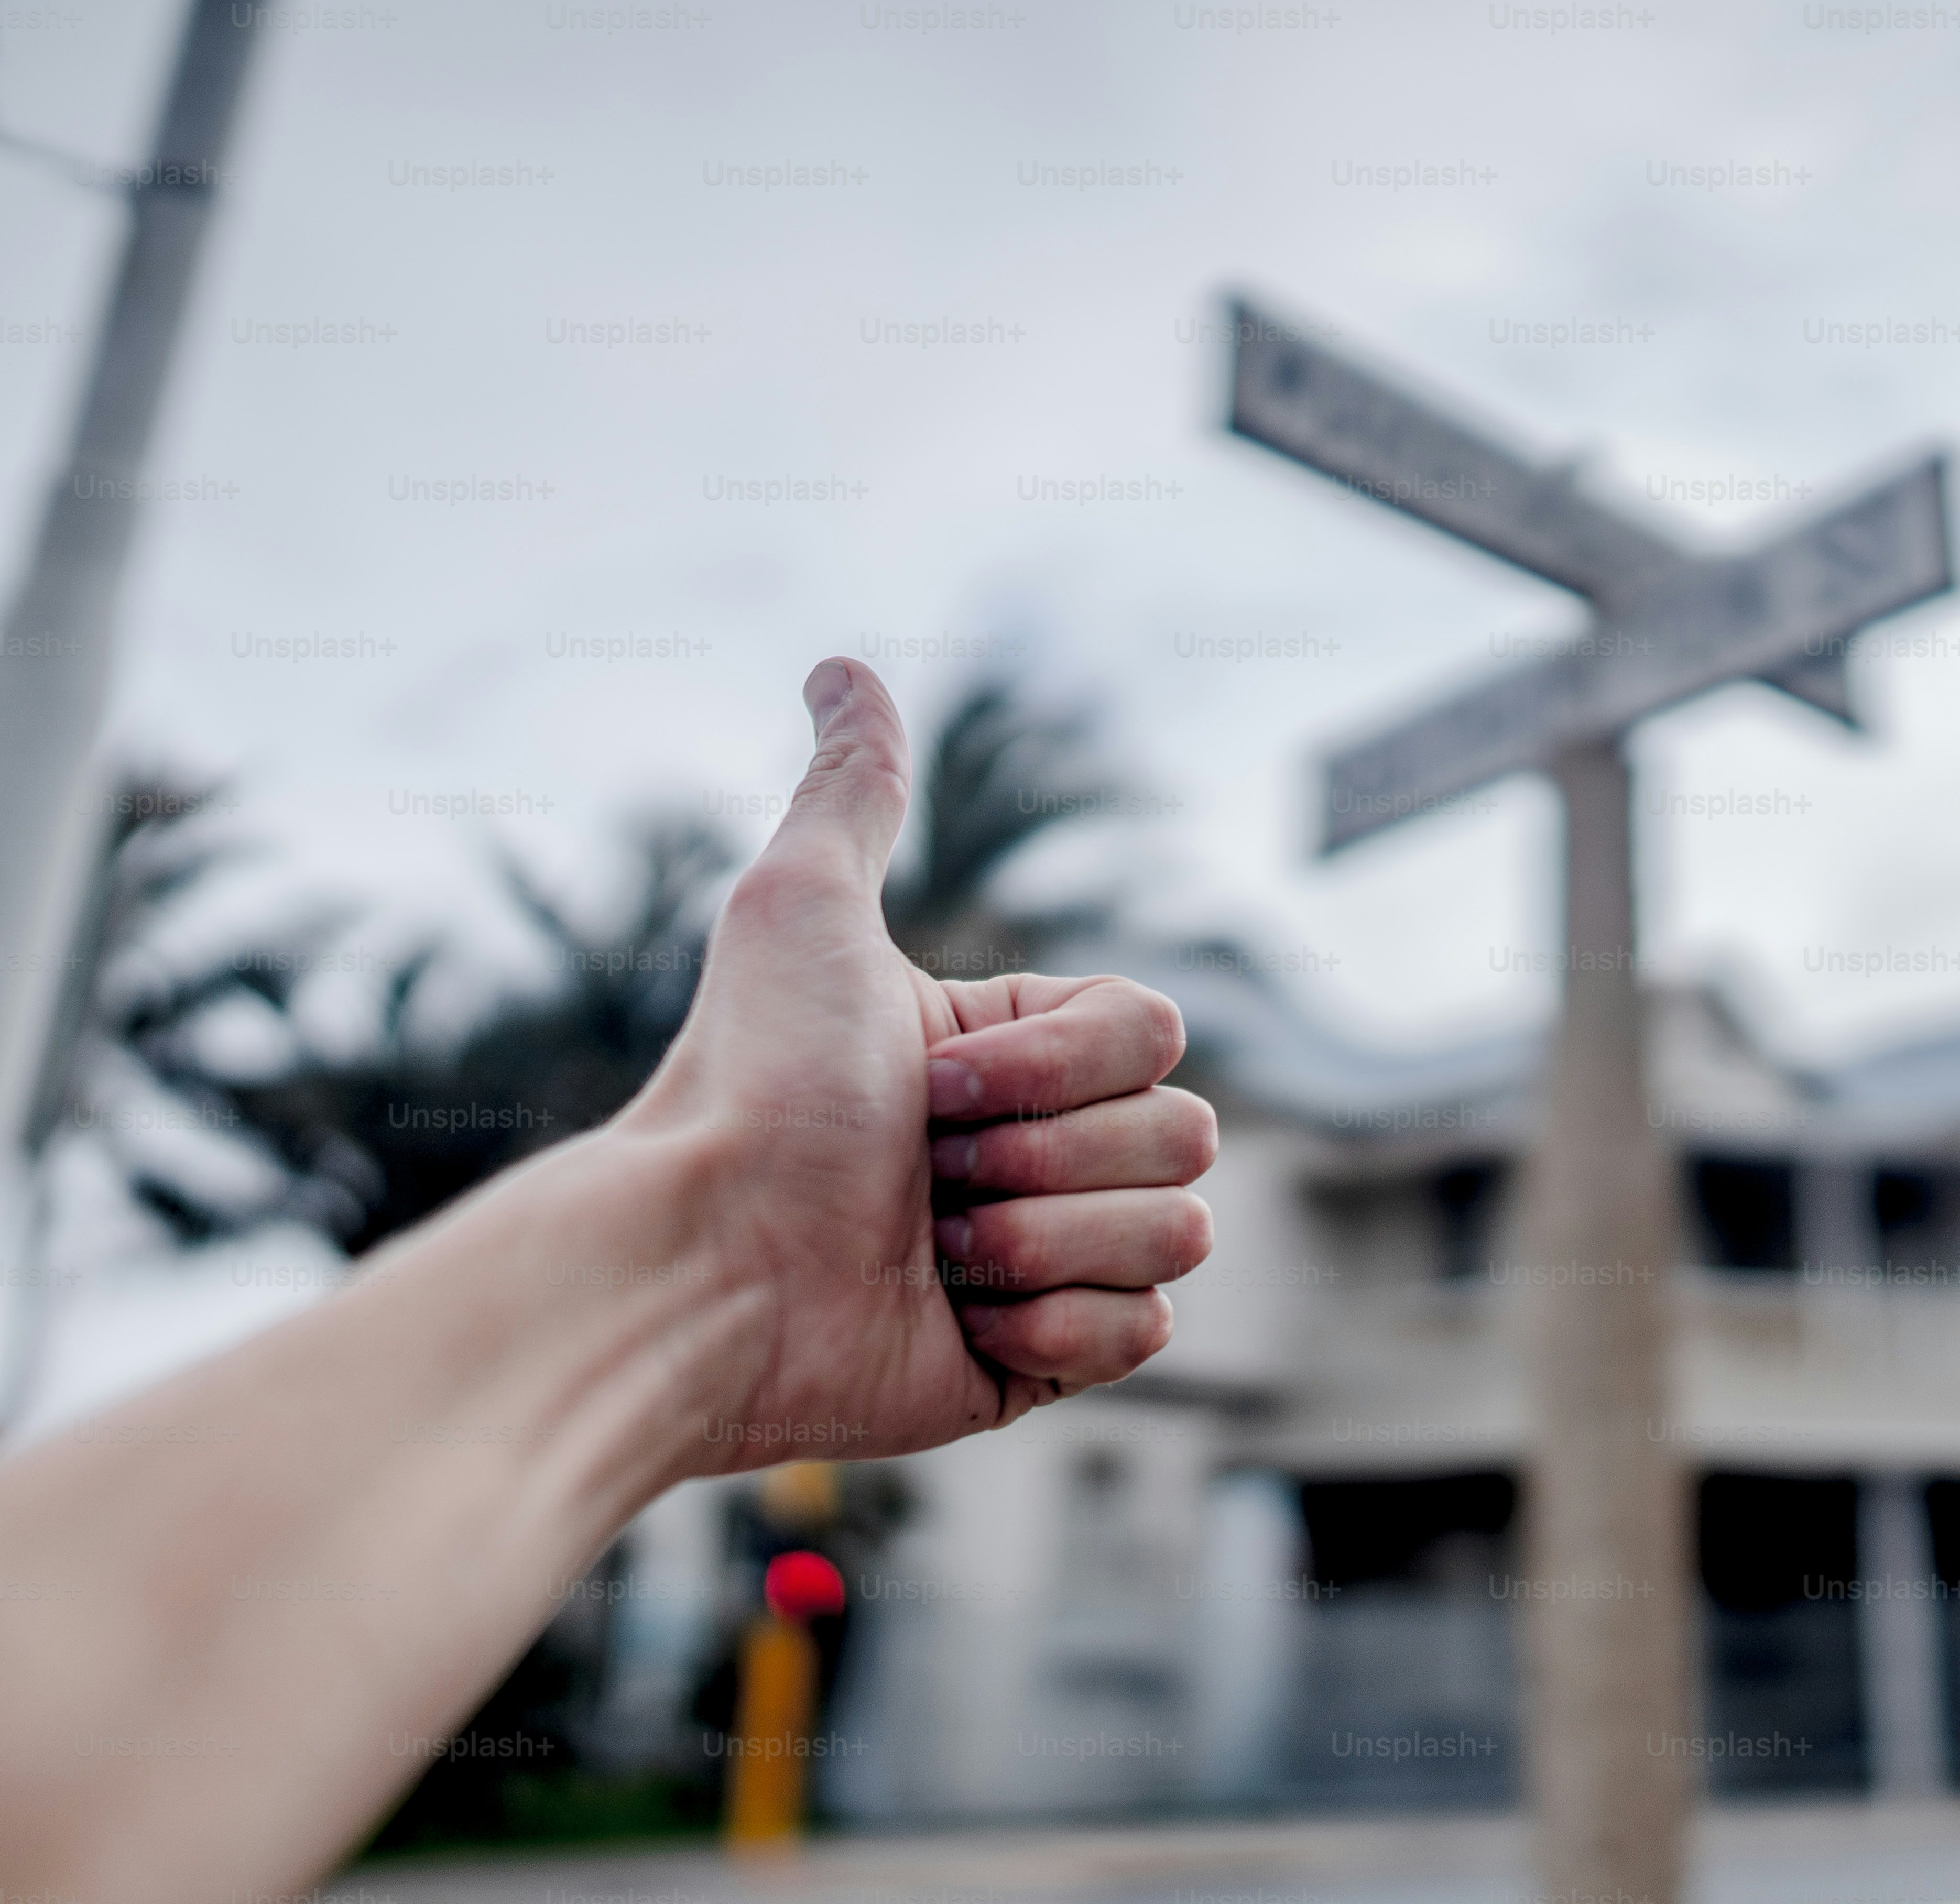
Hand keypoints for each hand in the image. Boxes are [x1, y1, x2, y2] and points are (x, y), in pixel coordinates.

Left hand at [618, 657, 1213, 1471]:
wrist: (705, 1272)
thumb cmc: (750, 1090)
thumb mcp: (800, 909)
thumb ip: (853, 793)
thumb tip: (842, 664)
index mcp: (1014, 1051)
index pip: (1157, 1034)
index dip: (1056, 1065)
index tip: (931, 1082)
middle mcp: (1044, 1148)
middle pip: (1187, 1134)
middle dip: (1045, 1158)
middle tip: (924, 1174)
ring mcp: (1054, 1259)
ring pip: (1178, 1233)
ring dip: (1044, 1243)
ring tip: (930, 1251)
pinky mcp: (1047, 1361)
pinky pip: (1147, 1332)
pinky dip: (1055, 1327)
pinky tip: (955, 1319)